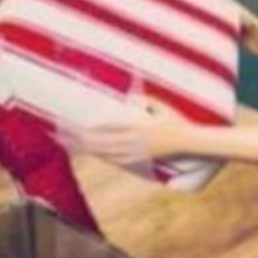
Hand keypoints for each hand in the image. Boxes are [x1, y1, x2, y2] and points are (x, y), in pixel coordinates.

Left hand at [72, 99, 190, 167]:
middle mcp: (135, 141)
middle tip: (70, 137)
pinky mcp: (141, 159)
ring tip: (77, 146)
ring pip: (109, 153)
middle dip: (86, 140)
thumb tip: (130, 98)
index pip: (111, 128)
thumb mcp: (161, 106)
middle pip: (105, 143)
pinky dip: (106, 157)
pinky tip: (97, 155)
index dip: (94, 128)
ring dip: (92, 150)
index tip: (80, 126)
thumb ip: (145, 100)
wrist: (187, 141)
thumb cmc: (175, 121)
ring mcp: (138, 152)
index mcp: (138, 127)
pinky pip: (119, 159)